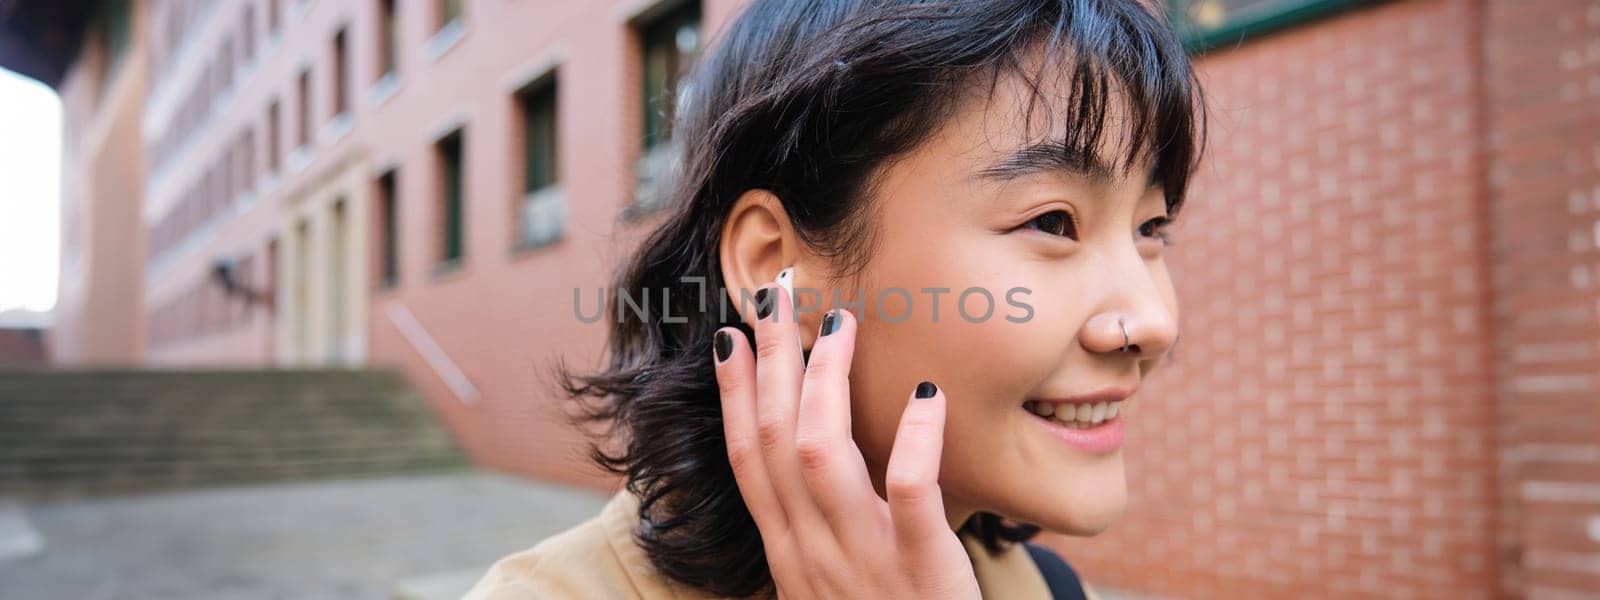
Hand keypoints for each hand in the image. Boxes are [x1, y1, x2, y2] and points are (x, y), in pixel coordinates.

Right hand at [711, 282, 980, 598]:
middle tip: (776, 294)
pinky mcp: (923, 573)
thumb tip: (811, 462)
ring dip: (824, 382)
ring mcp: (863, 563)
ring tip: (839, 325)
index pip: (746, 460)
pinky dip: (916, 440)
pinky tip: (927, 395)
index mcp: (789, 554)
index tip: (732, 335)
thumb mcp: (833, 585)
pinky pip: (911, 495)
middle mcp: (812, 554)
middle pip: (773, 439)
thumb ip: (819, 529)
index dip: (734, 394)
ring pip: (821, 454)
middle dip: (769, 361)